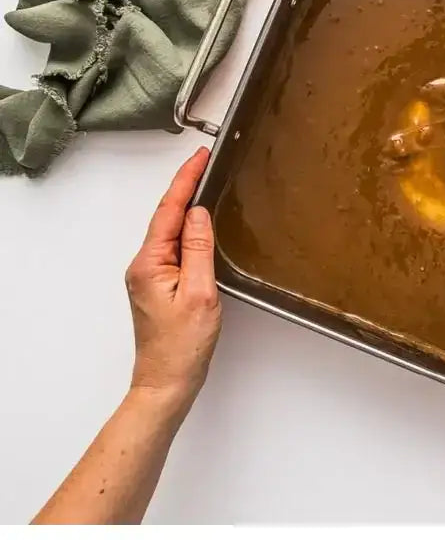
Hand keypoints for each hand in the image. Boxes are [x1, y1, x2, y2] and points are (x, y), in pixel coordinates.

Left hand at [124, 147, 220, 407]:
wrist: (167, 381)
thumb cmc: (182, 345)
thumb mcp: (200, 292)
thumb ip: (199, 249)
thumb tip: (198, 214)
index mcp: (150, 263)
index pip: (169, 211)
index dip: (185, 181)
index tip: (199, 158)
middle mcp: (143, 266)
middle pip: (165, 217)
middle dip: (185, 187)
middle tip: (205, 163)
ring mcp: (149, 276)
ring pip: (169, 232)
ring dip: (186, 208)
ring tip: (205, 185)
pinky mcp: (158, 285)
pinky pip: (174, 248)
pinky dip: (187, 231)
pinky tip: (200, 226)